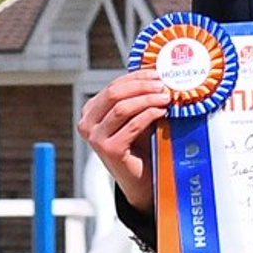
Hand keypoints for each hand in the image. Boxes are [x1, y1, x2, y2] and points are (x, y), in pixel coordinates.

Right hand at [77, 69, 170, 211]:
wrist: (140, 178)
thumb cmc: (139, 145)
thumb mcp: (135, 116)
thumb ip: (137, 98)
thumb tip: (155, 74)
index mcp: (90, 112)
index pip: (113, 86)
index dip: (136, 77)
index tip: (156, 74)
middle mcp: (87, 124)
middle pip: (114, 94)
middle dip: (141, 86)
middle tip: (162, 85)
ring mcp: (95, 138)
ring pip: (122, 108)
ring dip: (148, 99)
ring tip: (165, 98)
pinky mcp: (108, 150)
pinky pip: (132, 125)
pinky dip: (149, 115)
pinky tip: (162, 112)